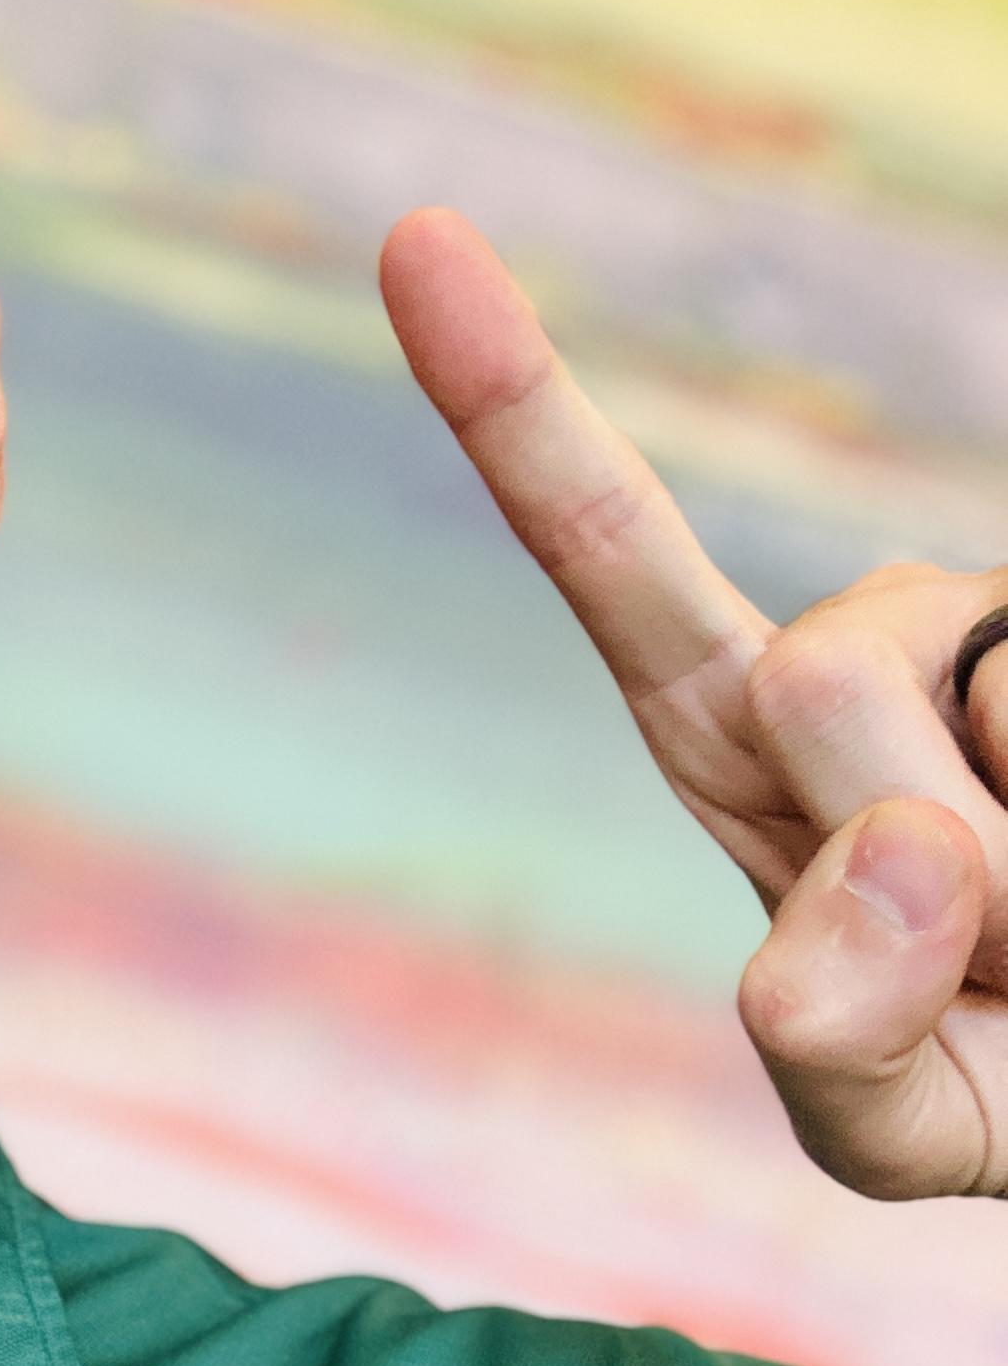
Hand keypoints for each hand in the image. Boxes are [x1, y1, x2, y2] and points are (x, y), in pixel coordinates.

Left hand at [379, 205, 1007, 1202]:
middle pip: (808, 680)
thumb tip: (892, 857)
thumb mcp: (898, 1125)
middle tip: (985, 956)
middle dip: (894, 854)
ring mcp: (997, 628)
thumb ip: (842, 1052)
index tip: (415, 239)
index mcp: (746, 742)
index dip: (515, 406)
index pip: (612, 557)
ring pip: (979, 714)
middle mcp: (866, 647)